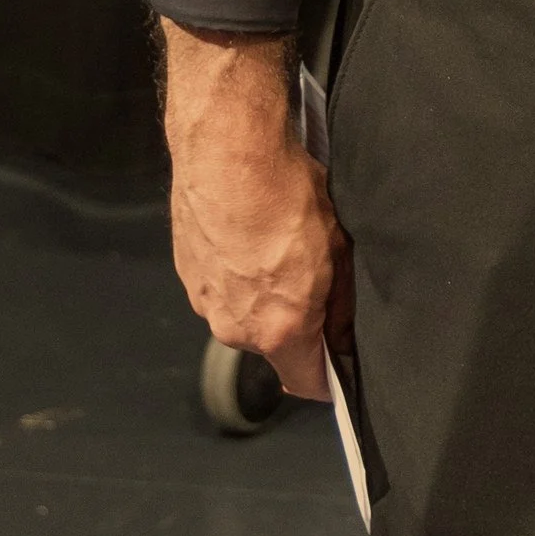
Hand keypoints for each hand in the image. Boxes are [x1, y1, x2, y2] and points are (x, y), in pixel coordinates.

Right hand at [161, 24, 348, 401]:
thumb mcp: (338, 245)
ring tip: (283, 246)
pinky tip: (255, 235)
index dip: (330, 376)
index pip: (307, 382)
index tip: (342, 362)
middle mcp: (236, 327)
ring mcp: (207, 303)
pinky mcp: (189, 276)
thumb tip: (345, 328)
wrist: (227, 153)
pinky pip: (223, 287)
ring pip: (247, 313)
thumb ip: (342, 299)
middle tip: (321, 277)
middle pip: (277, 344)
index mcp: (279, 328)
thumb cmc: (286, 193)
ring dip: (267, 293)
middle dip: (301, 321)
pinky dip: (240, 272)